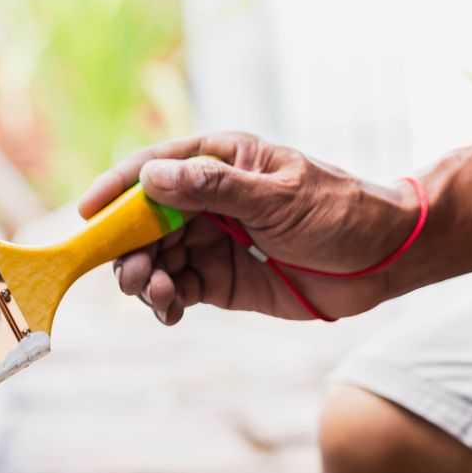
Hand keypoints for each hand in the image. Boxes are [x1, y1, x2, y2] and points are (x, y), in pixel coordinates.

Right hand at [77, 132, 420, 322]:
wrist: (384, 258)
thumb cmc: (340, 210)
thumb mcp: (279, 195)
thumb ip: (216, 189)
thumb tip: (154, 180)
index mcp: (219, 162)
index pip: (154, 169)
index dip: (116, 189)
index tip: (87, 213)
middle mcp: (206, 199)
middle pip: (144, 220)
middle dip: (129, 247)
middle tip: (132, 275)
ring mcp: (211, 240)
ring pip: (156, 257)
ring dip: (146, 277)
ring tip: (158, 295)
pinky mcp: (220, 279)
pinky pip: (178, 288)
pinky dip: (166, 302)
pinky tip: (170, 311)